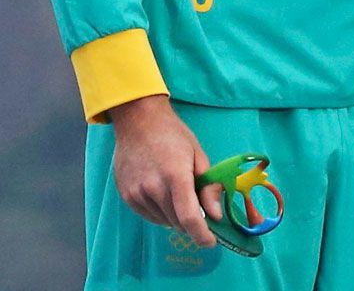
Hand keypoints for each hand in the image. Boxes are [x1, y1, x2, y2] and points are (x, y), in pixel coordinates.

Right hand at [108, 95, 221, 247]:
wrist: (139, 123)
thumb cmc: (174, 136)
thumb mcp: (199, 156)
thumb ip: (208, 187)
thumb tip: (216, 215)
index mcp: (175, 176)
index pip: (188, 217)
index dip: (201, 235)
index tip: (211, 242)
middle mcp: (152, 188)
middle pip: (177, 222)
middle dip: (193, 223)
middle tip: (203, 214)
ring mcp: (136, 193)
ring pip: (163, 221)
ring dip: (177, 218)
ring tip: (181, 196)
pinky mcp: (126, 196)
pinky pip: (149, 215)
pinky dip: (162, 213)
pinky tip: (166, 196)